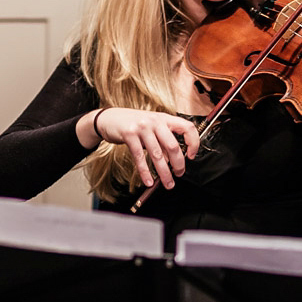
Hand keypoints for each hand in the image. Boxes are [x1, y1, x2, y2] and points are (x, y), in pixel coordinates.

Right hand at [79, 107, 199, 189]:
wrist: (108, 118)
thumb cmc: (132, 124)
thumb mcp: (151, 127)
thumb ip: (162, 140)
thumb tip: (173, 159)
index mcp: (164, 118)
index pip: (187, 127)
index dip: (193, 142)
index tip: (191, 155)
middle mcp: (155, 121)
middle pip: (173, 145)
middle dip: (178, 164)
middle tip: (179, 174)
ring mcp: (142, 127)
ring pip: (157, 154)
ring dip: (164, 172)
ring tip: (167, 183)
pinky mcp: (129, 134)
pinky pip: (140, 157)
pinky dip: (145, 172)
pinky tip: (148, 181)